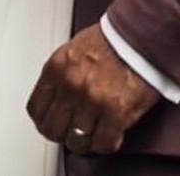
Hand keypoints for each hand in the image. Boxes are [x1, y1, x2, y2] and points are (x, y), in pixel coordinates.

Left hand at [27, 24, 161, 154]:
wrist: (143, 34)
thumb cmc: (114, 39)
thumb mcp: (74, 50)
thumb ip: (62, 76)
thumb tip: (57, 100)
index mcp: (57, 67)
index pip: (36, 109)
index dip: (45, 121)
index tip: (52, 123)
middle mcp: (71, 85)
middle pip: (53, 129)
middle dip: (62, 134)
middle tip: (73, 132)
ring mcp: (92, 100)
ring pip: (76, 141)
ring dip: (86, 141)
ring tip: (94, 135)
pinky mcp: (116, 112)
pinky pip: (103, 143)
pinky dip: (106, 144)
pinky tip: (111, 135)